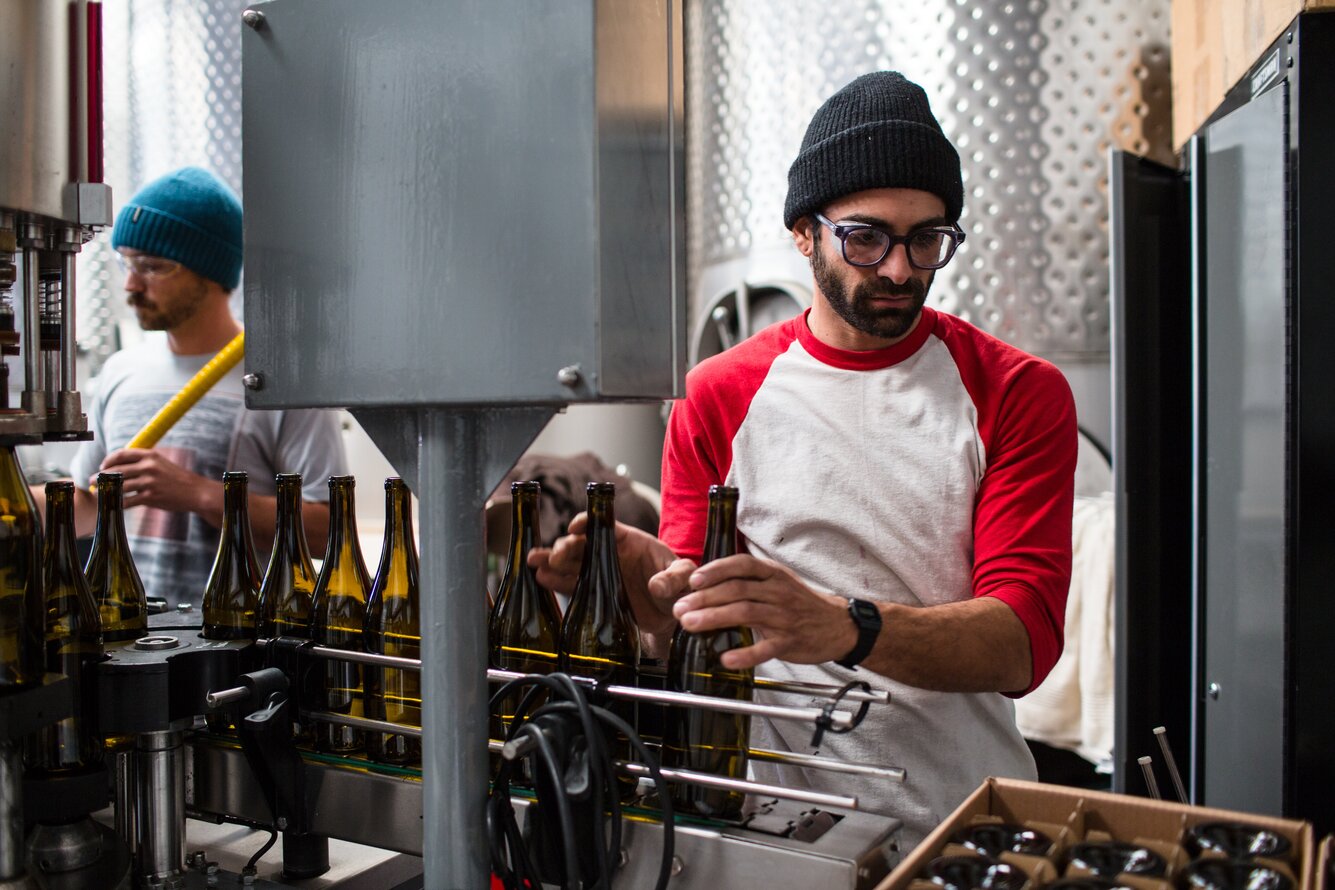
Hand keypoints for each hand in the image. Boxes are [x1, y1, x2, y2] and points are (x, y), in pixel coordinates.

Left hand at [97, 448, 217, 514]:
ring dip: (106, 491)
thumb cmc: (178, 479)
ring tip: (99, 494)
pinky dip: (118, 503)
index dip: (108, 460)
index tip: (102, 467)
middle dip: (100, 476)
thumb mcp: (162, 464)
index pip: (122, 454)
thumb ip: (144, 463)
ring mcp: (149, 482)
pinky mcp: (151, 496)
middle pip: (117, 470)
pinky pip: (128, 500)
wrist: (196, 492)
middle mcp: (148, 467)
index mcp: (150, 455)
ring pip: (119, 486)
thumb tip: (122, 467)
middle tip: (91, 481)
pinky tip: (113, 505)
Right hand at [528, 513, 679, 636]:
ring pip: (572, 562)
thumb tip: (657, 586)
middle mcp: (612, 553)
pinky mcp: (597, 593)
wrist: (673, 614)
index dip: (588, 522)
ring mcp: (602, 573)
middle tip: (557, 555)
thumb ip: (674, 578)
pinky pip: (573, 584)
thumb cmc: (680, 587)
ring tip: (535, 561)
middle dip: (567, 546)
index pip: (606, 525)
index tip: (575, 526)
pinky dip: (556, 581)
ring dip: (553, 560)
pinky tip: (541, 577)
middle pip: (584, 543)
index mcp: (631, 540)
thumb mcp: (684, 578)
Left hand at [672, 555, 856, 669]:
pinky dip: (744, 654)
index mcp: (773, 575)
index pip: (742, 565)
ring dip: (714, 618)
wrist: (838, 625)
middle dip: (704, 598)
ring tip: (689, 624)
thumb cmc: (800, 603)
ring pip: (745, 613)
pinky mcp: (789, 642)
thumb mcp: (778, 581)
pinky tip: (725, 658)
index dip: (716, 570)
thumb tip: (706, 582)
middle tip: (679, 607)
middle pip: (737, 590)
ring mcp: (784, 617)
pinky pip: (764, 649)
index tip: (693, 579)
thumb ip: (748, 579)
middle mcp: (778, 592)